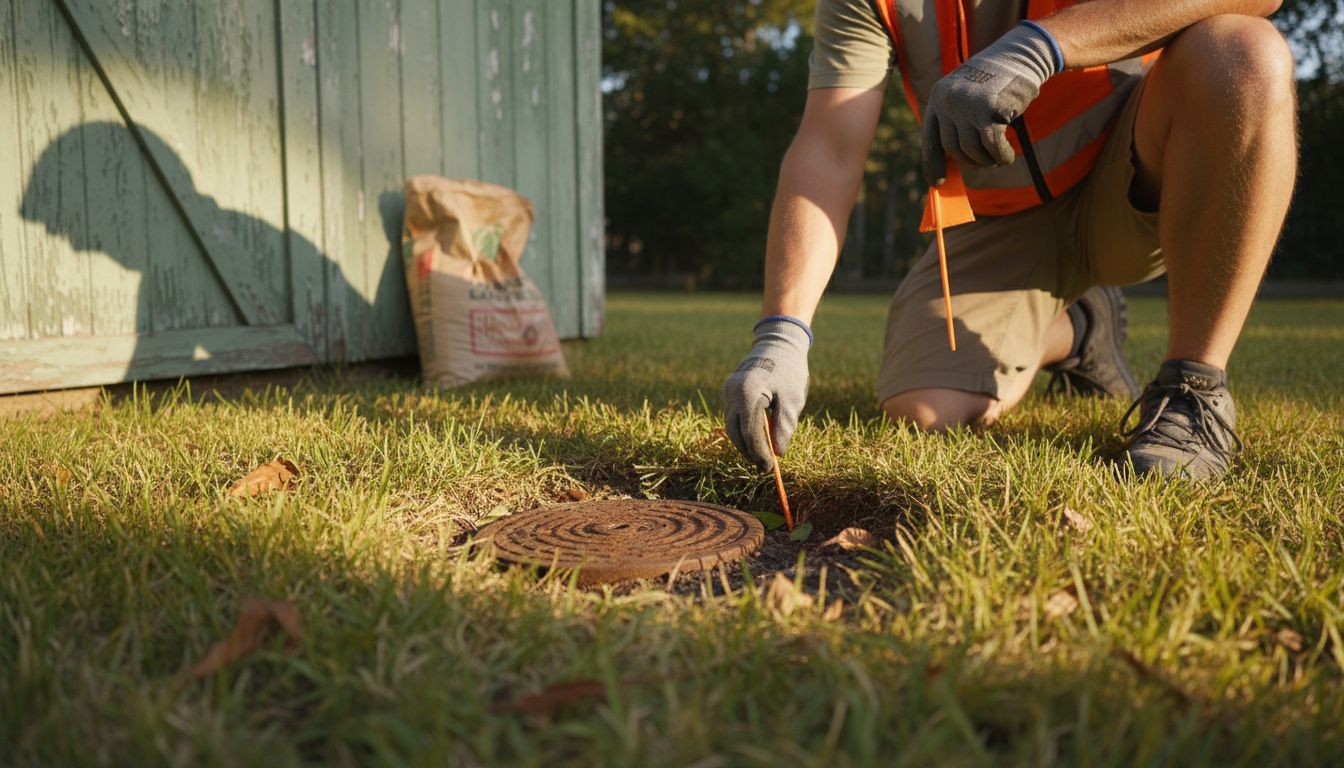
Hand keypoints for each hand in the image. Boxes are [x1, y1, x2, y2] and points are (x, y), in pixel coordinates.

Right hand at [722, 317, 810, 470]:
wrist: (778, 344)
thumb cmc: (790, 372)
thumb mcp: (793, 400)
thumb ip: (784, 427)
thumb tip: (778, 453)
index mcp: (749, 393)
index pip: (750, 432)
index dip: (759, 453)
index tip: (769, 468)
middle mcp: (733, 392)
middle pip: (735, 432)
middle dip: (749, 451)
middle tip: (765, 466)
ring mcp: (728, 391)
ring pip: (731, 426)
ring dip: (745, 442)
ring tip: (762, 455)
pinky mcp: (728, 391)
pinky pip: (733, 416)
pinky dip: (743, 429)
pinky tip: (757, 438)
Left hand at [921, 21, 1060, 185]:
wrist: (1020, 54)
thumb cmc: (996, 80)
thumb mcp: (966, 93)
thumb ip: (956, 119)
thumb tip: (954, 159)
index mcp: (938, 96)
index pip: (929, 138)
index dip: (932, 163)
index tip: (936, 183)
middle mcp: (947, 101)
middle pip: (952, 148)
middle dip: (970, 161)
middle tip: (986, 162)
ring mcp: (967, 105)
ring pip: (971, 150)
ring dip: (987, 159)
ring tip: (998, 157)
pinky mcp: (989, 110)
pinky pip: (992, 146)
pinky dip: (1001, 156)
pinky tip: (1007, 156)